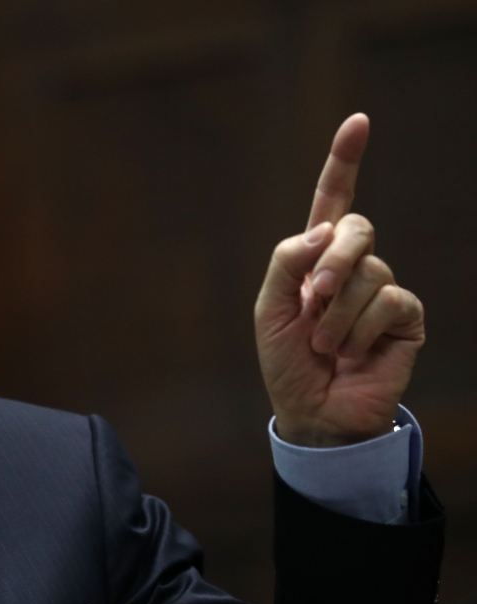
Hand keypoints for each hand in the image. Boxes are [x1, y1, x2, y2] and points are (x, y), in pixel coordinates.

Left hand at [254, 114, 424, 446]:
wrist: (312, 412)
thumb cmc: (286, 363)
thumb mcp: (269, 310)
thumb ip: (287, 262)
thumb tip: (324, 227)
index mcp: (315, 260)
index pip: (332, 202)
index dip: (344, 163)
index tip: (358, 122)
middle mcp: (351, 268)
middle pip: (357, 228)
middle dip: (334, 260)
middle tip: (314, 297)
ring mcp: (381, 291)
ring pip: (370, 271)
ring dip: (338, 313)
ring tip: (325, 346)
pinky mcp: (405, 318)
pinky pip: (391, 300)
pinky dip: (361, 329)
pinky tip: (351, 353)